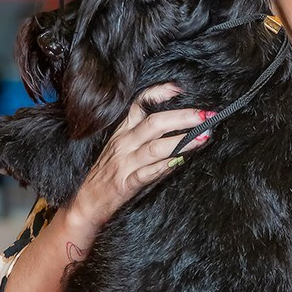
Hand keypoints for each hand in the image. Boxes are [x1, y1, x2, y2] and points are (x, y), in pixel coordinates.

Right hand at [65, 82, 211, 239]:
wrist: (85, 202)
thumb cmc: (108, 174)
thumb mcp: (121, 147)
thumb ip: (144, 135)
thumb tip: (177, 124)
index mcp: (123, 131)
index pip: (139, 104)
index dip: (159, 93)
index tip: (180, 88)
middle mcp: (124, 143)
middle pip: (155, 123)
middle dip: (183, 117)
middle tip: (206, 116)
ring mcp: (124, 163)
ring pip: (155, 147)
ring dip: (182, 141)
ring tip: (203, 137)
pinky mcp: (126, 183)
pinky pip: (148, 173)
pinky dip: (166, 167)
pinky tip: (182, 162)